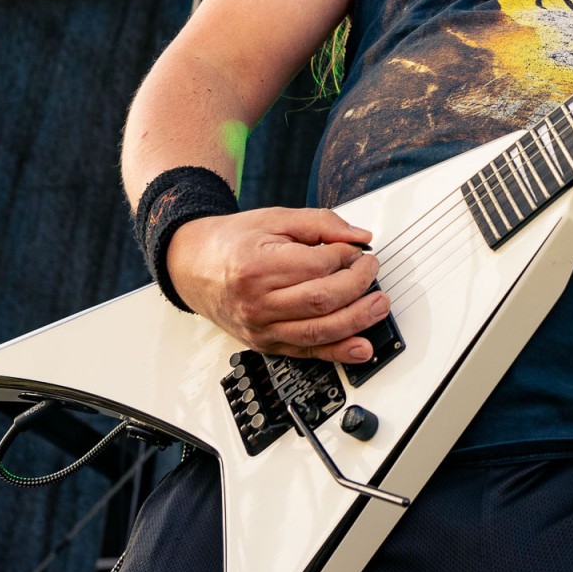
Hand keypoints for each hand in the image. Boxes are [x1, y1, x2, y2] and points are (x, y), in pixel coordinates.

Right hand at [166, 207, 388, 363]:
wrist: (193, 265)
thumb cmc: (232, 241)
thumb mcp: (275, 218)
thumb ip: (321, 223)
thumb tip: (360, 237)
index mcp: (257, 266)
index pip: (317, 266)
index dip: (347, 258)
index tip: (358, 251)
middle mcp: (257, 302)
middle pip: (321, 301)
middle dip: (358, 287)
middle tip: (373, 272)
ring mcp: (260, 328)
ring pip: (318, 332)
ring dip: (357, 321)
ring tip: (379, 306)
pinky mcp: (265, 344)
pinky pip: (306, 352)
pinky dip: (337, 352)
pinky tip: (360, 348)